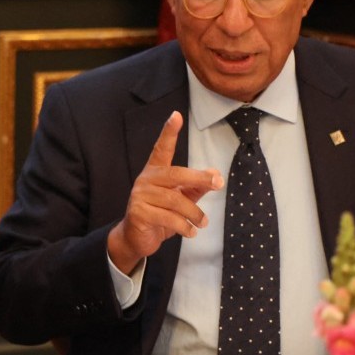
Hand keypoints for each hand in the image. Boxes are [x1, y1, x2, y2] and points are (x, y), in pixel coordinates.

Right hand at [108, 111, 223, 273]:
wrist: (135, 238)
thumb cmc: (159, 214)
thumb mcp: (180, 199)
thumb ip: (196, 186)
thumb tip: (215, 174)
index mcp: (155, 172)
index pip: (162, 148)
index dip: (168, 132)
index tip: (176, 116)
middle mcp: (146, 180)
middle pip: (175, 174)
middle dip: (199, 178)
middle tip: (218, 184)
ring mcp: (140, 196)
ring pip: (175, 201)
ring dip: (194, 213)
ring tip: (203, 223)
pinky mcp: (139, 213)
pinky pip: (168, 218)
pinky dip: (183, 227)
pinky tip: (191, 232)